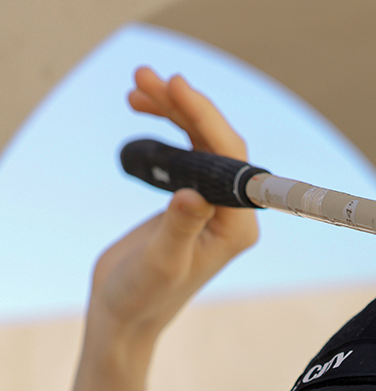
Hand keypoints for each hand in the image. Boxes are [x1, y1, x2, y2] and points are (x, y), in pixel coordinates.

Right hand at [87, 67, 258, 341]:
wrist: (123, 313)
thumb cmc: (142, 297)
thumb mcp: (161, 262)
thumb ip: (180, 227)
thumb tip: (193, 193)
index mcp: (237, 228)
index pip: (232, 160)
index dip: (206, 117)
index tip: (176, 85)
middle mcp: (232, 213)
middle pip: (218, 142)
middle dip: (184, 105)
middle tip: (143, 76)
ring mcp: (213, 204)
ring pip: (200, 140)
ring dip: (171, 108)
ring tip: (136, 86)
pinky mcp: (192, 199)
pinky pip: (187, 150)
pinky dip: (165, 125)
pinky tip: (141, 108)